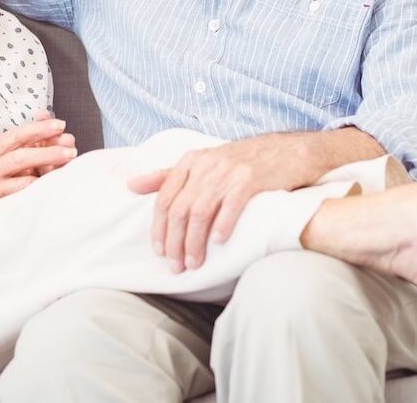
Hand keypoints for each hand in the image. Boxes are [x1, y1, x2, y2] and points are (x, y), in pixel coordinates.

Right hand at [0, 117, 76, 222]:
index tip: (58, 124)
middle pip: (20, 145)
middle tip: (69, 139)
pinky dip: (33, 184)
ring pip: (21, 163)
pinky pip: (15, 189)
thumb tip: (17, 133)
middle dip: (47, 139)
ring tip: (68, 156)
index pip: (15, 134)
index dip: (37, 127)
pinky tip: (49, 181)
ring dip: (47, 158)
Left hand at [128, 133, 317, 272]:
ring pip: (200, 212)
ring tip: (194, 263)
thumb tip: (130, 185)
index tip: (159, 251)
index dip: (159, 227)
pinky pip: (230, 206)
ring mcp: (228, 172)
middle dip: (174, 241)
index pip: (164, 198)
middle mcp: (205, 165)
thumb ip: (166, 175)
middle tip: (175, 265)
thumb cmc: (240, 162)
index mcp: (190, 161)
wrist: (287, 151)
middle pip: (179, 209)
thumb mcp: (200, 162)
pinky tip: (218, 243)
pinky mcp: (250, 180)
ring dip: (194, 242)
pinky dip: (222, 226)